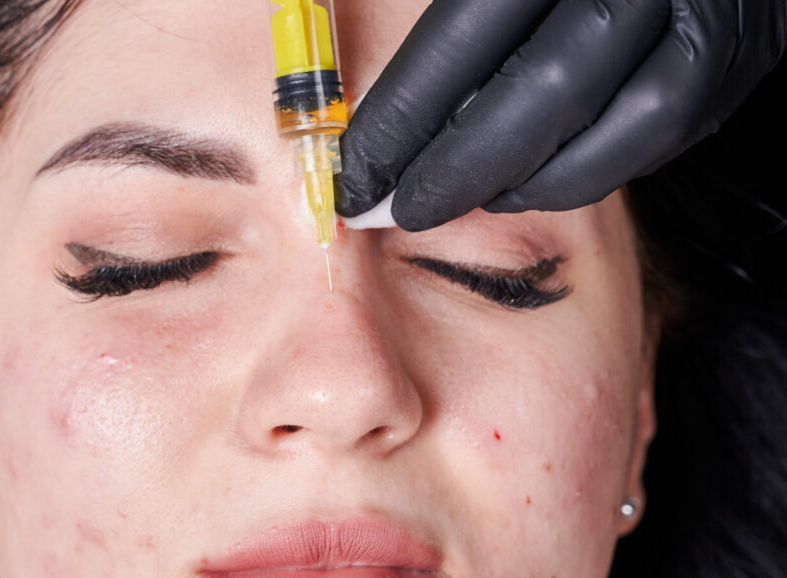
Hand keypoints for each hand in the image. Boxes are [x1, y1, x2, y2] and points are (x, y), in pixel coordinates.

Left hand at [336, 0, 785, 230]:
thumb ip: (457, 16)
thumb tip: (391, 111)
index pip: (465, 39)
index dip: (405, 116)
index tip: (357, 170)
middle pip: (542, 92)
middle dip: (460, 167)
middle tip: (399, 209)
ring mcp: (706, 16)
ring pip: (618, 127)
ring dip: (530, 181)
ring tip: (469, 196)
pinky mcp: (738, 56)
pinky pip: (666, 133)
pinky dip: (593, 169)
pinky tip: (540, 177)